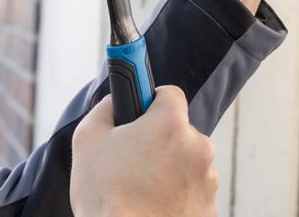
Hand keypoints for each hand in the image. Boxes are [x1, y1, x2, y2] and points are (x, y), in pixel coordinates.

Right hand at [70, 86, 218, 216]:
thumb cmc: (105, 195)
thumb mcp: (88, 140)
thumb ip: (105, 108)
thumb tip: (115, 100)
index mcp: (171, 123)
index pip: (169, 94)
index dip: (152, 103)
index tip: (142, 115)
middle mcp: (198, 145)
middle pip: (179, 131)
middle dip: (160, 141)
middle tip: (134, 161)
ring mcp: (208, 178)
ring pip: (187, 161)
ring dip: (171, 169)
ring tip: (142, 189)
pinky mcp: (210, 205)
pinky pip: (193, 189)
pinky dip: (178, 194)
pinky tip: (155, 204)